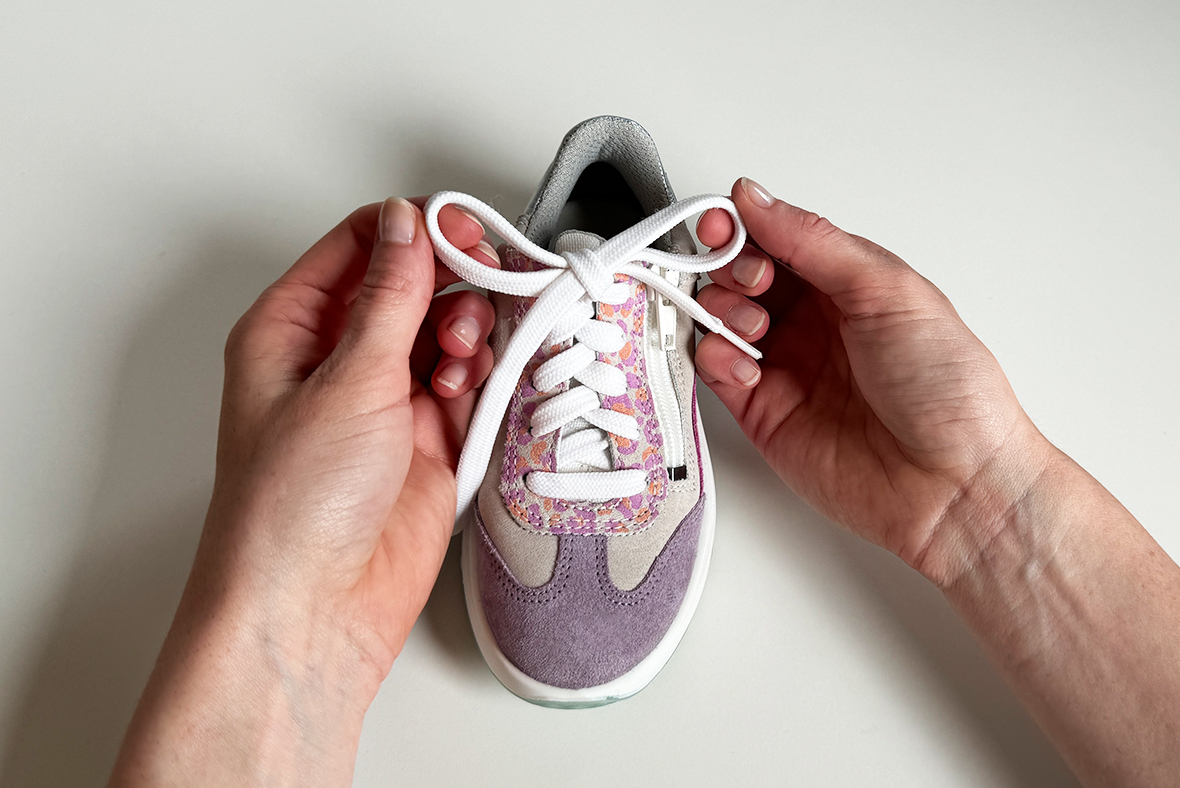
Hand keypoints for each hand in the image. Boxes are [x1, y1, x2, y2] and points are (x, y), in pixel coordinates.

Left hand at [111, 197, 497, 785]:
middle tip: (487, 279)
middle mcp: (338, 359)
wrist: (317, 607)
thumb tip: (410, 224)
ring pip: (445, 331)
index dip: (415, 228)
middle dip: (452, 279)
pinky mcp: (427, 441)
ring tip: (461, 358)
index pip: (359, 245)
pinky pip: (468, 384)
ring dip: (465, 331)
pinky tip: (470, 386)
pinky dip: (479, 376)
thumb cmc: (290, 507)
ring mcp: (385, 399)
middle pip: (411, 285)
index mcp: (292, 328)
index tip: (464, 228)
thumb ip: (390, 296)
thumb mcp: (346, 380)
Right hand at [694, 178, 1053, 585]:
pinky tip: (745, 365)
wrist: (953, 482)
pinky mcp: (762, 412)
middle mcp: (811, 320)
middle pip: (738, 273)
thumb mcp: (888, 290)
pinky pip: (715, 371)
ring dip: (720, 310)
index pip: (774, 237)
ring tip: (753, 328)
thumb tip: (754, 199)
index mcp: (846, 281)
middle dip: (729, 267)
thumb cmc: (948, 391)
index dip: (741, 226)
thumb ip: (813, 241)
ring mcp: (785, 365)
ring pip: (718, 319)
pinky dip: (715, 359)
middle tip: (752, 281)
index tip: (723, 224)